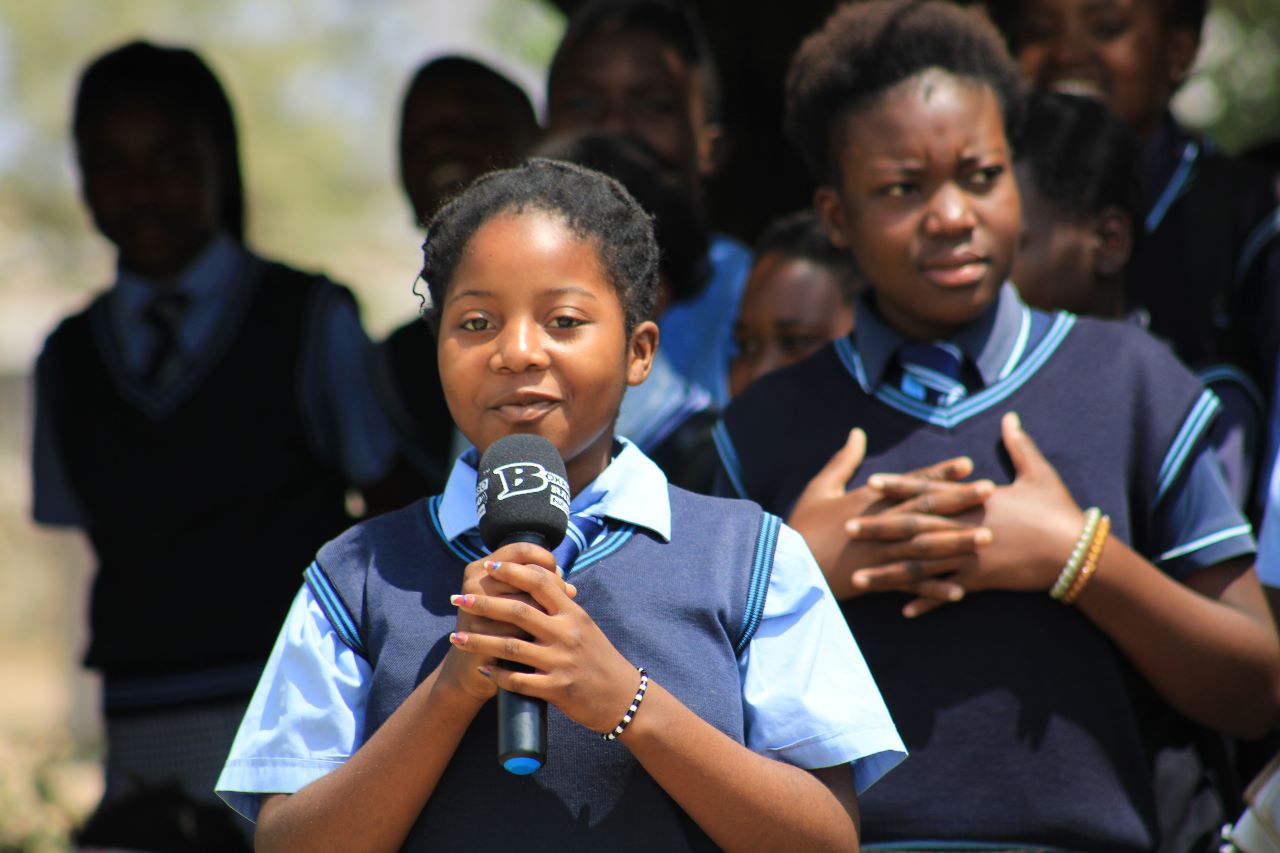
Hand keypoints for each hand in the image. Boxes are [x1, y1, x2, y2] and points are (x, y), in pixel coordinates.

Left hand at [447, 559, 640, 733]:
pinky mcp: (557, 689)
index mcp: (573, 613)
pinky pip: (518, 680)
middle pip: (518, 611)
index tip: (489, 568)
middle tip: (460, 598)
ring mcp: (561, 661)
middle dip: (484, 603)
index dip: (513, 572)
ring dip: (480, 641)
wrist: (622, 697)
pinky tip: (482, 670)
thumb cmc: (599, 658)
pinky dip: (497, 675)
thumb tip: (536, 580)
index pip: (541, 582)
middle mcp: (567, 633)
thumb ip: (561, 606)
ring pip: (511, 646)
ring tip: (457, 638)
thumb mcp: (584, 625)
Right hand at [789, 428, 994, 600]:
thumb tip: (858, 433)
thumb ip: (843, 461)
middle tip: (991, 493)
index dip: (940, 472)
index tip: (968, 463)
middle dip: (960, 501)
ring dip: (957, 543)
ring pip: (925, 547)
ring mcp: (880, 554)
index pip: (911, 483)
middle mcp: (879, 525)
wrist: (783, 564)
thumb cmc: (801, 524)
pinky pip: (910, 584)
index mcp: (868, 501)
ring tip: (986, 539)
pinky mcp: (875, 580)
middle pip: (926, 511)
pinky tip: (960, 591)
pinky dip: (934, 589)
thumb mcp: (819, 487)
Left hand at [854, 413, 1085, 616]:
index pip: (929, 490)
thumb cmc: (1058, 511)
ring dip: (889, 572)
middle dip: (879, 528)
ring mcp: (969, 558)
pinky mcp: (979, 581)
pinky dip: (926, 601)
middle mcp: (965, 529)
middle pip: (913, 528)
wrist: (1078, 553)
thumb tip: (1011, 417)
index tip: (870, 482)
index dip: (899, 485)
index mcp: (974, 501)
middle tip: (847, 528)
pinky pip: (947, 593)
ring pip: (921, 566)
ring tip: (859, 577)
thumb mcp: (1040, 474)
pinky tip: (902, 610)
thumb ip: (1019, 446)